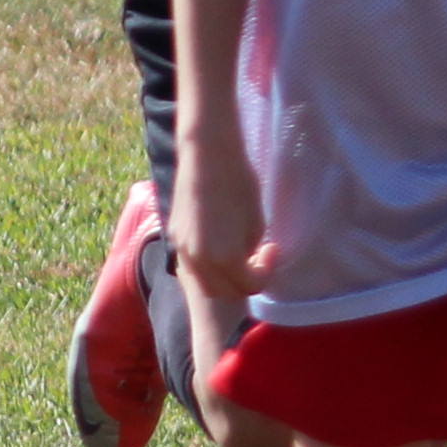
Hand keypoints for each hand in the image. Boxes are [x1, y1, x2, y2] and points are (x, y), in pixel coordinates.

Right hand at [176, 128, 266, 301]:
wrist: (206, 154)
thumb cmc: (238, 182)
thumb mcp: (256, 221)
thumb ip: (250, 250)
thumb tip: (246, 259)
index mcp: (225, 258)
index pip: (249, 286)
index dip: (266, 273)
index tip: (273, 250)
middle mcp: (199, 261)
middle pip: (225, 292)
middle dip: (243, 282)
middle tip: (257, 259)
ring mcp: (182, 250)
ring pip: (204, 283)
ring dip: (223, 279)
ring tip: (237, 256)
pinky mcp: (174, 237)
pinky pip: (191, 266)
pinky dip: (207, 268)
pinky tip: (219, 247)